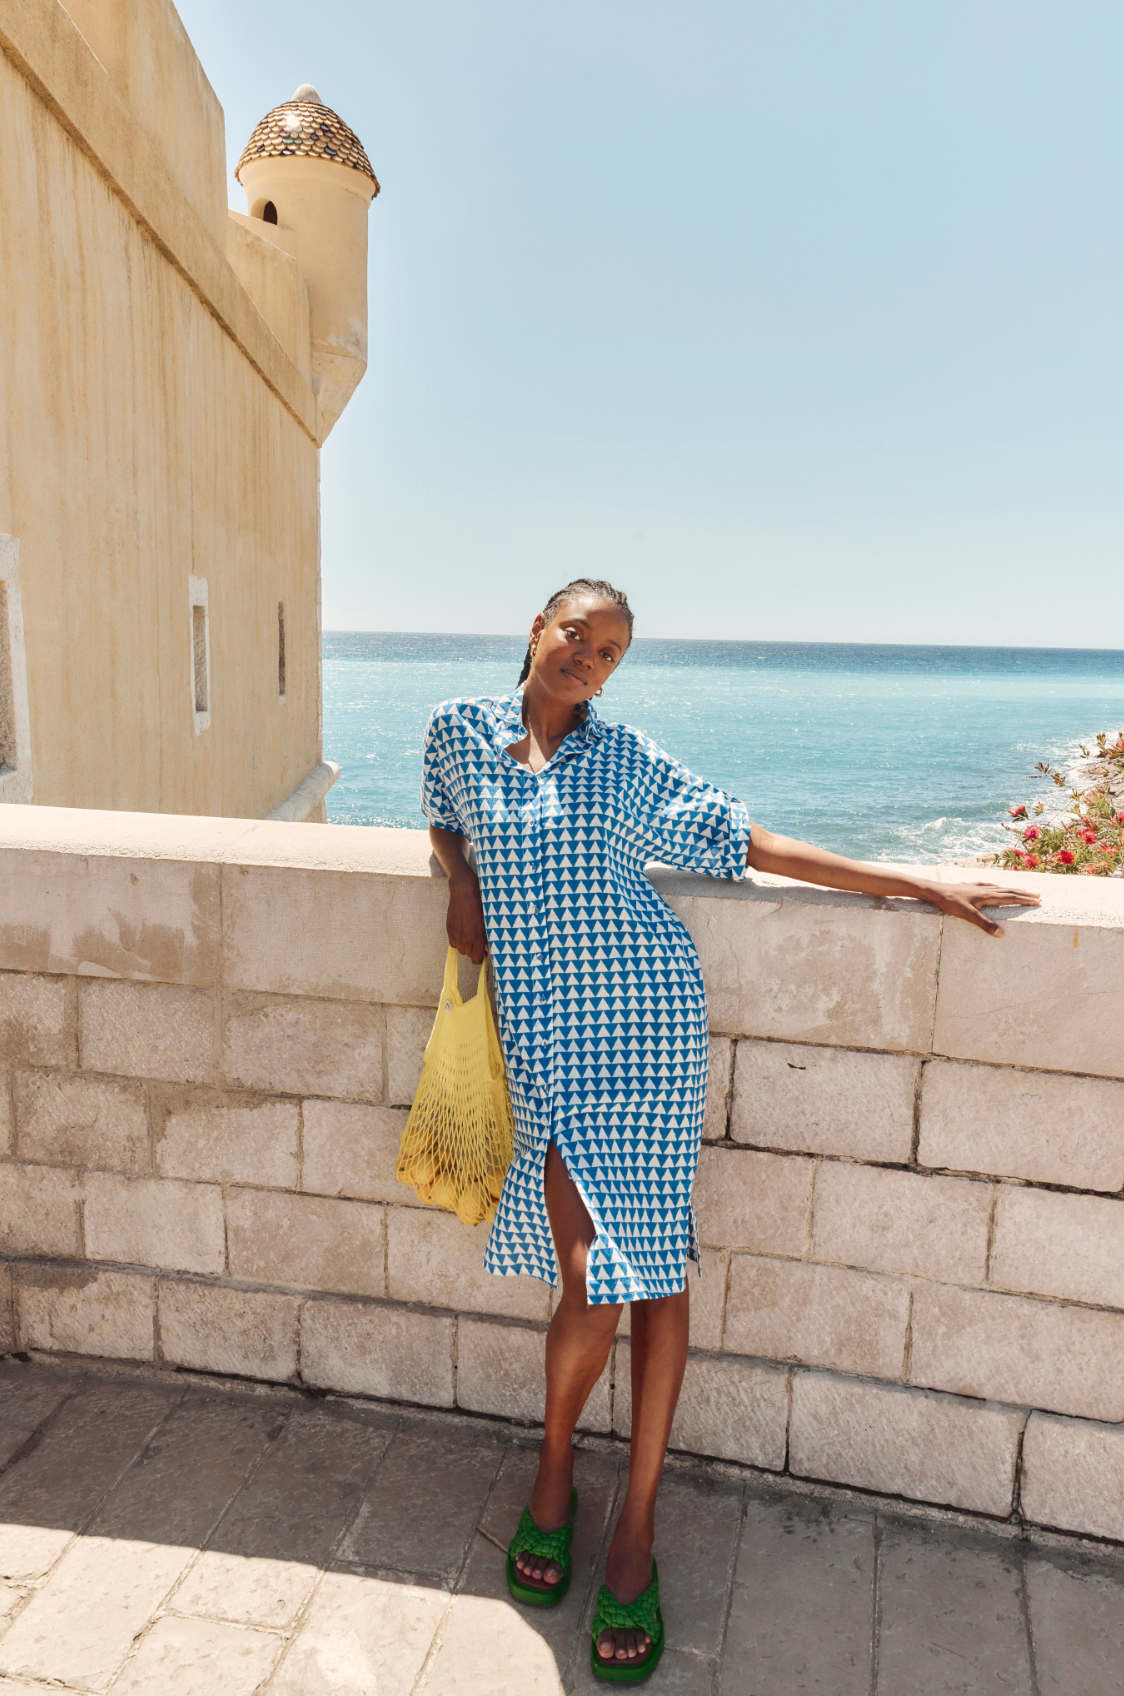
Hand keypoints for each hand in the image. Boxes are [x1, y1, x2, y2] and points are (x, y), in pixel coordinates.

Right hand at [446, 875, 487, 963]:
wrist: (465, 894)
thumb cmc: (480, 906)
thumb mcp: (488, 922)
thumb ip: (489, 938)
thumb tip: (490, 948)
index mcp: (477, 938)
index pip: (476, 960)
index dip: (480, 958)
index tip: (483, 952)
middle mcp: (465, 939)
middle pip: (468, 955)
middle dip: (473, 950)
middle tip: (478, 942)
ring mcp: (456, 935)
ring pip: (460, 950)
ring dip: (465, 946)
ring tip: (470, 937)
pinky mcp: (449, 930)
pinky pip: (453, 943)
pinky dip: (457, 941)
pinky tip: (463, 933)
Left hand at [920, 880, 1040, 937]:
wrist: (935, 891)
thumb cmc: (951, 904)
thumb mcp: (968, 916)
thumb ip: (985, 925)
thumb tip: (1002, 934)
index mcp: (987, 896)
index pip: (1011, 898)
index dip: (1024, 900)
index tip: (1037, 901)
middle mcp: (985, 890)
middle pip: (1008, 891)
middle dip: (1023, 894)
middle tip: (1037, 895)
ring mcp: (977, 887)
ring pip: (999, 888)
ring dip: (1012, 889)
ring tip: (1022, 889)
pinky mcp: (969, 887)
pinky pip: (987, 885)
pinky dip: (996, 886)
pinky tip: (995, 886)